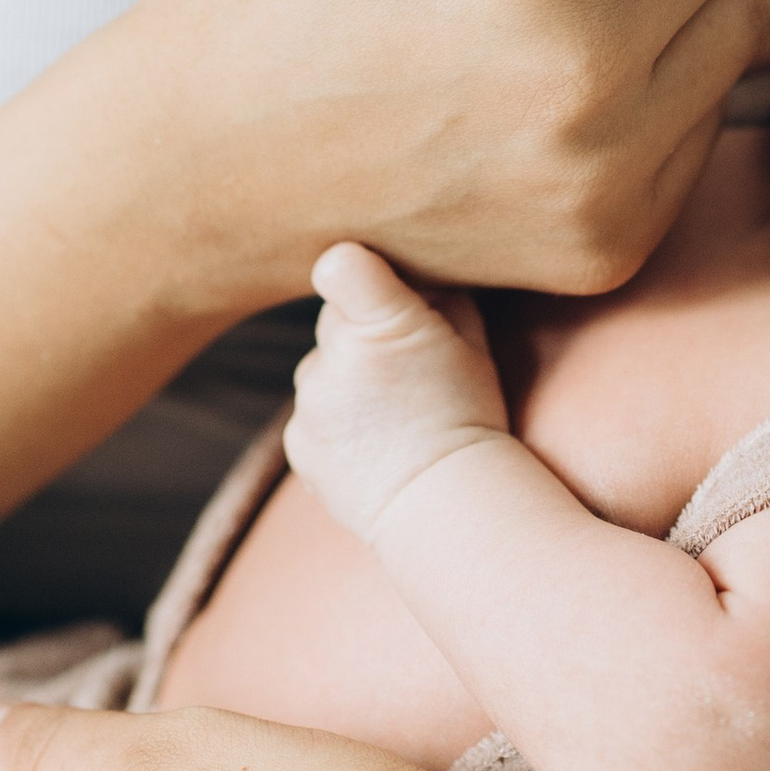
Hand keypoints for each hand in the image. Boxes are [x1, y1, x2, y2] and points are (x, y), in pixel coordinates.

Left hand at [284, 243, 507, 538]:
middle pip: (335, 317)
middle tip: (401, 368)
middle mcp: (335, 357)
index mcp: (382, 324)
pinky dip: (334, 422)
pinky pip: (311, 413)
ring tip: (389, 416)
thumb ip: (440, 293)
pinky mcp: (296, 442)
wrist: (446, 507)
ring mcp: (311, 403)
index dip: (352, 268)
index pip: (340, 263)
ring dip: (346, 379)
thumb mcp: (473, 344)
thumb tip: (418, 267)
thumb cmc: (470, 416)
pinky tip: (370, 444)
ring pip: (322, 367)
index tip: (367, 282)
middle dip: (361, 331)